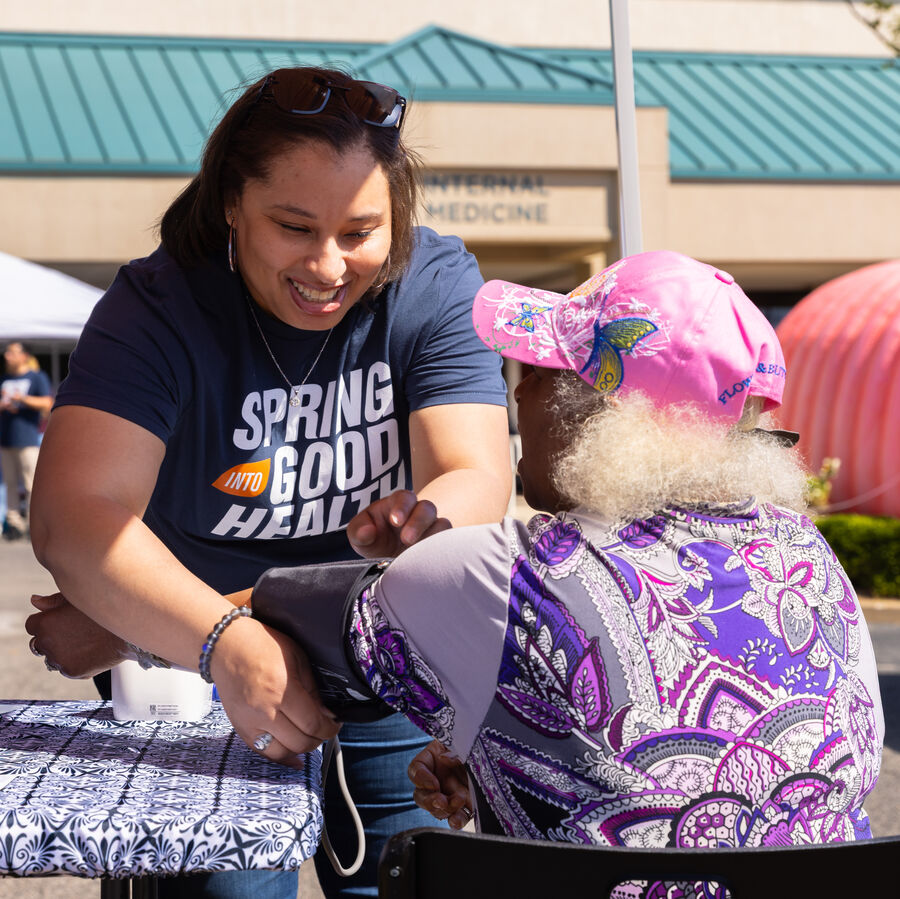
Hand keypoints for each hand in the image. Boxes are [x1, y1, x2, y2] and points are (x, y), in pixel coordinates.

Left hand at [25, 593, 126, 677]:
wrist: (130, 629)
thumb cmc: (105, 608)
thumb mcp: (79, 598)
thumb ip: (53, 600)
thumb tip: (34, 601)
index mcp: (44, 623)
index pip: (32, 625)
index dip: (46, 621)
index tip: (61, 620)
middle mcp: (47, 643)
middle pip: (38, 643)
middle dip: (50, 638)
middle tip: (74, 631)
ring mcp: (58, 659)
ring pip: (51, 657)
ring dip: (60, 651)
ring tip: (84, 641)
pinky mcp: (71, 671)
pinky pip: (66, 667)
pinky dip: (74, 661)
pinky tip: (91, 650)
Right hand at [211, 616, 340, 767]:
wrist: (226, 645)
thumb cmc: (262, 645)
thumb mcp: (297, 658)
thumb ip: (312, 689)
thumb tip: (326, 713)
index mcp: (282, 690)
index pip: (312, 724)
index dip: (329, 729)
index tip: (335, 725)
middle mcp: (264, 710)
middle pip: (299, 742)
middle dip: (318, 739)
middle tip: (325, 730)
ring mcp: (249, 722)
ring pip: (281, 752)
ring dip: (299, 749)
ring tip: (308, 737)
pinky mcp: (240, 727)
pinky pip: (262, 751)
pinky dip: (279, 756)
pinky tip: (292, 756)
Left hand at [347, 490, 450, 557]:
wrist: (388, 560)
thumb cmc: (373, 541)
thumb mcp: (358, 535)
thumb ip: (358, 530)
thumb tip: (367, 532)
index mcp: (398, 504)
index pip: (405, 498)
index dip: (402, 507)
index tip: (395, 521)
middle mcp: (419, 513)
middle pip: (427, 508)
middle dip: (417, 522)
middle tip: (406, 540)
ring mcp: (433, 528)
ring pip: (442, 525)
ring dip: (432, 537)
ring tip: (418, 553)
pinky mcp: (441, 545)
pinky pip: (450, 544)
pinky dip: (442, 550)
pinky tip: (430, 561)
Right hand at [408, 740, 472, 829]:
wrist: (496, 752)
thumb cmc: (476, 740)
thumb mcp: (463, 740)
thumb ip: (454, 748)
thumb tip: (445, 758)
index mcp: (433, 758)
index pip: (417, 768)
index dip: (421, 778)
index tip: (433, 782)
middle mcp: (438, 778)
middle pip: (422, 795)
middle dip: (430, 800)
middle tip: (441, 800)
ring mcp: (449, 794)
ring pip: (437, 809)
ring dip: (444, 810)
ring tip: (459, 802)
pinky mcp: (464, 806)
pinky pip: (456, 817)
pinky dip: (456, 820)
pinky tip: (457, 820)